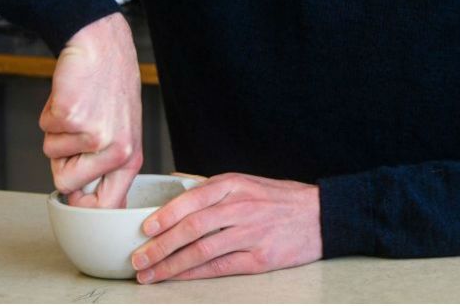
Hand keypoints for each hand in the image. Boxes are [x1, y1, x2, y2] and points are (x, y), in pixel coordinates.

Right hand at [39, 12, 142, 208]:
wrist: (101, 45)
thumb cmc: (109, 86)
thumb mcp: (121, 129)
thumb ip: (105, 164)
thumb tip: (82, 203)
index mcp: (129, 157)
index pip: (106, 205)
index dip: (82, 208)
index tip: (72, 203)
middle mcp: (116, 151)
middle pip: (66, 185)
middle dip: (61, 160)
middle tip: (77, 130)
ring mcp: (94, 135)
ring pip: (51, 154)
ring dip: (57, 131)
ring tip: (78, 107)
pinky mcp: (72, 117)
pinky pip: (44, 128)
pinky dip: (49, 112)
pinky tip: (70, 96)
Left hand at [129, 173, 321, 282]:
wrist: (322, 216)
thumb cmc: (280, 199)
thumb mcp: (247, 183)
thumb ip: (212, 188)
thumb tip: (174, 189)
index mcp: (234, 184)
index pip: (192, 199)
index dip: (165, 215)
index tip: (144, 229)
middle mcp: (241, 207)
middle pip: (192, 227)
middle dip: (160, 245)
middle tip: (138, 258)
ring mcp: (251, 233)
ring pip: (202, 250)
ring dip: (171, 265)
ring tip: (150, 273)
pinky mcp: (260, 258)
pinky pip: (220, 267)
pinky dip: (195, 273)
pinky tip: (178, 277)